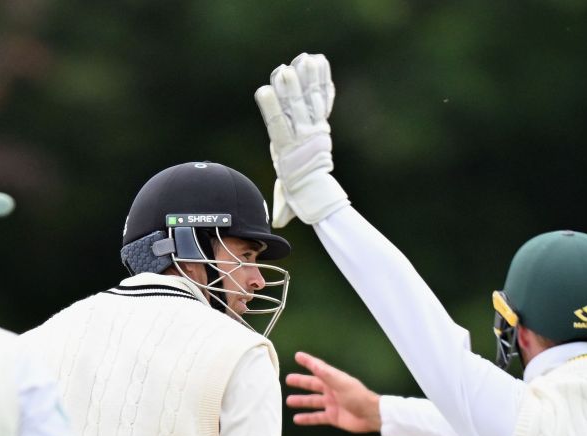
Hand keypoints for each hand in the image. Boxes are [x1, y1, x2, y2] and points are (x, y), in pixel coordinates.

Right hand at [254, 52, 348, 226]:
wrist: (318, 190)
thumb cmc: (294, 192)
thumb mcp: (286, 198)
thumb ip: (282, 205)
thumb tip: (281, 224)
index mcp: (286, 150)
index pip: (276, 126)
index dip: (270, 107)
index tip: (263, 90)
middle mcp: (301, 137)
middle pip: (294, 109)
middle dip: (290, 89)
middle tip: (286, 69)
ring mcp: (314, 129)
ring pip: (310, 101)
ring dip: (309, 79)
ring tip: (307, 59)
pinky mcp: (321, 124)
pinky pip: (322, 101)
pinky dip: (323, 81)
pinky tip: (320, 62)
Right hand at [286, 352, 382, 433]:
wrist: (370, 415)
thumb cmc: (357, 396)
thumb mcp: (341, 383)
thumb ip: (326, 374)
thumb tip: (314, 364)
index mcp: (334, 379)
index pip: (318, 368)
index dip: (308, 362)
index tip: (297, 356)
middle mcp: (331, 390)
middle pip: (313, 384)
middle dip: (301, 382)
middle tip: (288, 379)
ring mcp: (331, 404)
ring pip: (312, 401)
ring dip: (301, 401)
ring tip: (289, 401)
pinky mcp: (332, 417)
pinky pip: (316, 417)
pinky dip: (307, 418)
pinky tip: (297, 419)